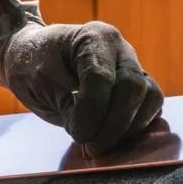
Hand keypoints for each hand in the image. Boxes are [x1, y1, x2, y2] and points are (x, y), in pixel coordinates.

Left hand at [0, 21, 163, 152]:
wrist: (31, 58)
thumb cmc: (31, 65)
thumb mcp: (40, 83)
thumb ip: (68, 106)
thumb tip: (92, 135)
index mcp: (93, 37)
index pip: (101, 77)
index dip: (92, 111)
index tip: (78, 135)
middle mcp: (120, 49)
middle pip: (133, 87)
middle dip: (114, 124)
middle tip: (92, 147)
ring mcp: (132, 66)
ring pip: (151, 97)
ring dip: (129, 128)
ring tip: (101, 144)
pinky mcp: (137, 87)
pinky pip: (151, 107)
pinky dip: (135, 127)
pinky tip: (113, 139)